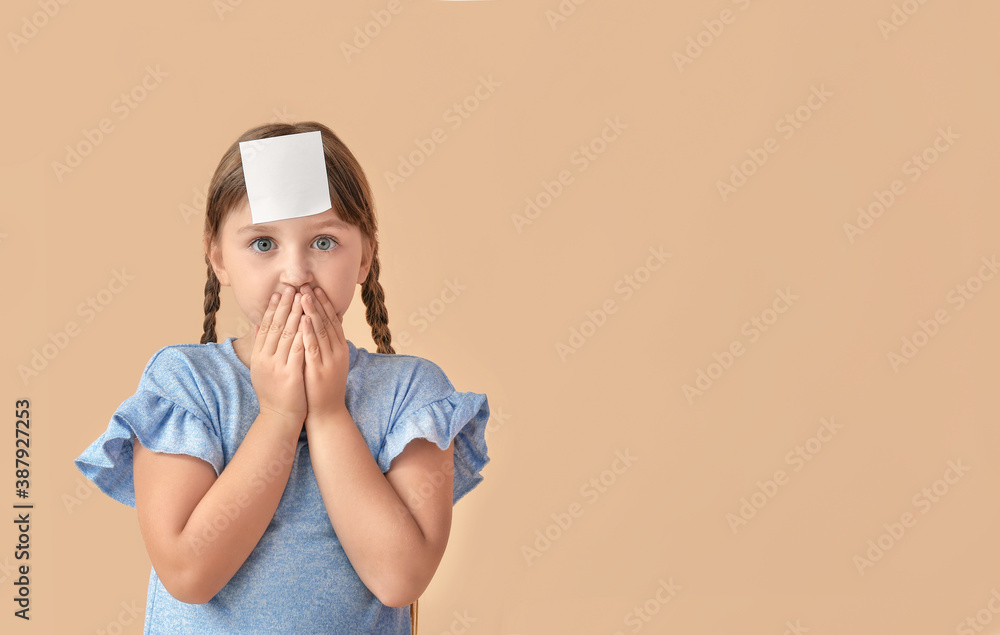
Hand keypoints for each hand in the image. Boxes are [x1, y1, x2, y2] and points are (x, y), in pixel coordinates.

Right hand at [250, 287, 306, 425]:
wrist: (279, 417)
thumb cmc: (274, 391)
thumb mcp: (262, 367)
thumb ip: (261, 346)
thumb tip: (257, 324)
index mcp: (258, 356)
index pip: (265, 326)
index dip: (272, 308)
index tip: (279, 292)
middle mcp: (265, 359)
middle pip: (275, 326)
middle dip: (285, 305)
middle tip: (292, 287)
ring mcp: (277, 367)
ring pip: (287, 334)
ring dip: (296, 314)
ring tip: (302, 298)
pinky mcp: (290, 375)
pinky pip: (298, 350)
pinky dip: (304, 334)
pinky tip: (309, 321)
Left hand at [299, 283, 349, 424]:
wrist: (327, 413)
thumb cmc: (323, 387)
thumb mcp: (326, 362)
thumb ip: (323, 344)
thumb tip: (317, 326)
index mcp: (340, 349)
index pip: (333, 321)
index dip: (324, 304)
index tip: (315, 288)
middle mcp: (337, 352)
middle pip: (328, 322)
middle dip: (317, 303)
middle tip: (307, 285)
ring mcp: (329, 361)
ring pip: (321, 332)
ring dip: (312, 313)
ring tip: (304, 296)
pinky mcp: (319, 371)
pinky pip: (313, 348)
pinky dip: (308, 333)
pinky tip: (302, 321)